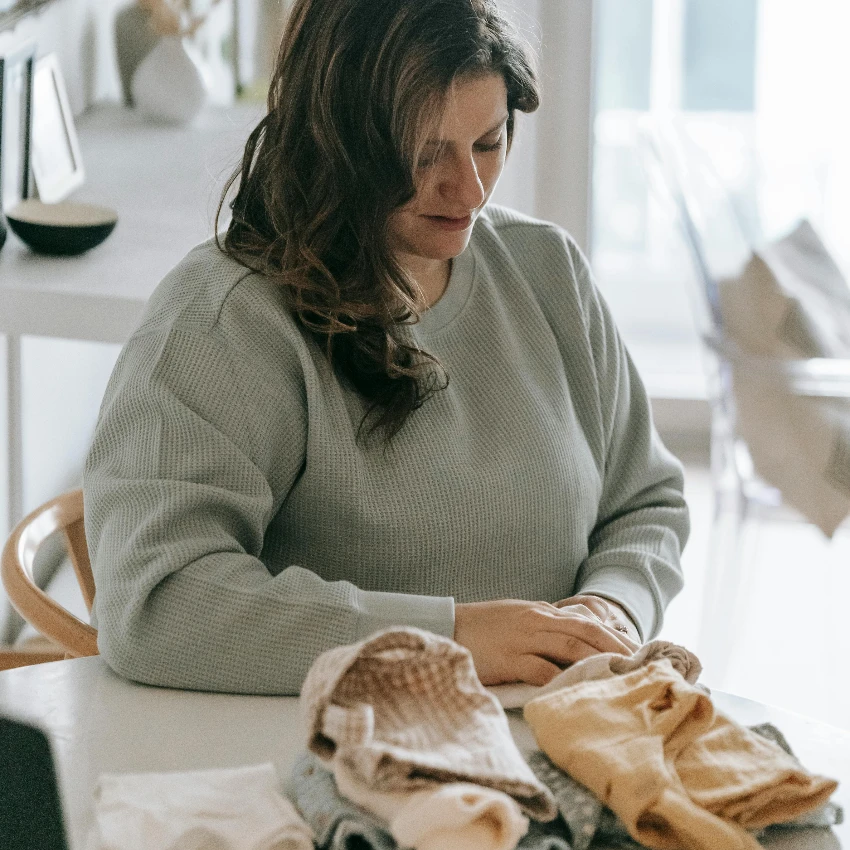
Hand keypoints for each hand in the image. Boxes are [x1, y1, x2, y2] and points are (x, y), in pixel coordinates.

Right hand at [453, 598, 639, 686]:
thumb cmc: (482, 627)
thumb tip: (572, 640)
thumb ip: (544, 626)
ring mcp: (524, 639)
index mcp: (541, 612)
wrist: (448, 626)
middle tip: (640, 665)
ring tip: (620, 677)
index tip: (635, 651)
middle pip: (586, 632)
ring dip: (598, 662)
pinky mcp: (509, 659)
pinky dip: (561, 680)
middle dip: (616, 648)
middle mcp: (537, 621)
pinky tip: (578, 691)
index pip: (586, 621)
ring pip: (570, 647)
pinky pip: (541, 670)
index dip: (612, 635)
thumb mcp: (518, 618)